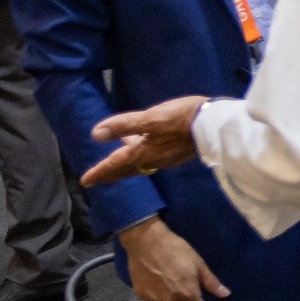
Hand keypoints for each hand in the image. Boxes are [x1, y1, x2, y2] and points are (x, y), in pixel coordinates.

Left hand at [83, 95, 209, 185]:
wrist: (214, 126)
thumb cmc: (180, 120)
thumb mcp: (149, 119)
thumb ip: (123, 126)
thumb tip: (95, 135)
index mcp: (143, 153)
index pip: (115, 164)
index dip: (100, 172)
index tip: (85, 181)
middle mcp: (152, 159)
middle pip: (126, 169)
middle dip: (111, 174)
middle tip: (96, 179)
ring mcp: (165, 157)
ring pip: (138, 165)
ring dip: (124, 166)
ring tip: (114, 163)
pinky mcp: (175, 152)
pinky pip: (150, 158)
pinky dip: (139, 156)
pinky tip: (140, 145)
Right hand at [117, 215, 228, 300]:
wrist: (146, 241)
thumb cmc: (176, 249)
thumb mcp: (198, 263)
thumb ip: (211, 282)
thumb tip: (225, 294)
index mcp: (187, 294)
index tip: (197, 290)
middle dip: (184, 296)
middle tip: (182, 278)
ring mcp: (154, 299)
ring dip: (170, 294)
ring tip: (168, 276)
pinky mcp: (141, 295)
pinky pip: (154, 298)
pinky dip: (156, 291)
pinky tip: (155, 277)